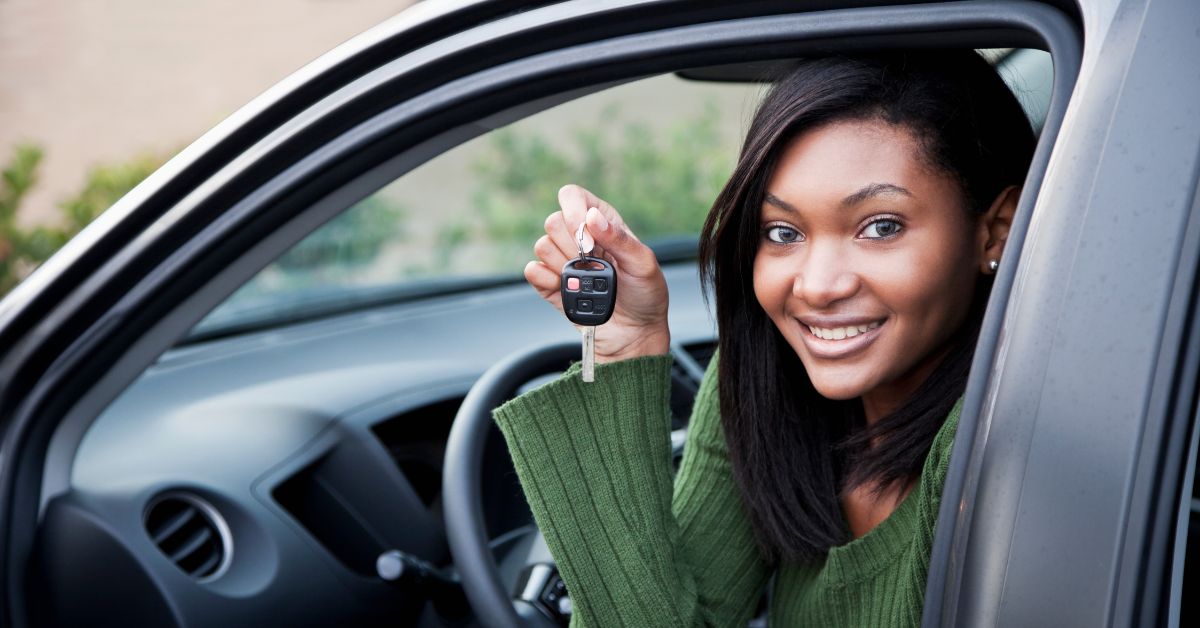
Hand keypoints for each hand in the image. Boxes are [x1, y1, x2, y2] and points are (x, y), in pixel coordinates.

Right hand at [525, 184, 669, 361]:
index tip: (584, 233)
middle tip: (595, 264)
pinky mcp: (551, 285)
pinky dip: (547, 280)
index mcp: (602, 222)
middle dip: (572, 245)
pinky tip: (569, 290)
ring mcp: (563, 261)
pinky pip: (533, 271)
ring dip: (565, 265)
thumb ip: (619, 238)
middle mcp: (578, 238)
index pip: (572, 196)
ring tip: (587, 281)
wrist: (635, 334)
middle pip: (553, 221)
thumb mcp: (643, 264)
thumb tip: (592, 217)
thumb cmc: (645, 295)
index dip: (572, 209)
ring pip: (542, 246)